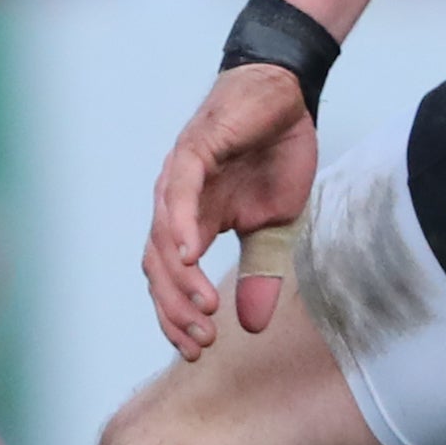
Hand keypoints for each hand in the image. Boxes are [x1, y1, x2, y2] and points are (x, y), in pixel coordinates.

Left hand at [143, 63, 321, 358]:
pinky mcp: (192, 151)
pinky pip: (178, 195)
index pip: (172, 279)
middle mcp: (176, 205)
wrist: (288, 95)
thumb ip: (260, 272)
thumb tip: (253, 326)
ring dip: (179, 280)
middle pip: (158, 268)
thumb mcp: (276, 227)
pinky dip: (179, 227)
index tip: (198, 349)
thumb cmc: (277, 154)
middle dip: (175, 310)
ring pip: (162, 238)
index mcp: (194, 223)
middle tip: (201, 341)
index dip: (178, 316)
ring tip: (203, 310)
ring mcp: (179, 178)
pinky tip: (189, 256)